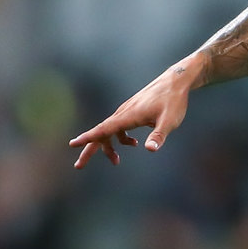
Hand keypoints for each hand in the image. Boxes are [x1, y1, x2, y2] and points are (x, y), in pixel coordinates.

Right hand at [69, 61, 197, 168]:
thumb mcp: (170, 121)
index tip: (72, 144)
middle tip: (78, 166)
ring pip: (110, 131)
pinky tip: (134, 143)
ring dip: (109, 146)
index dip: (88, 138)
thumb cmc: (173, 101)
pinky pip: (119, 127)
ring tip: (116, 161)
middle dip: (89, 149)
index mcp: (128, 116)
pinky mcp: (131, 111)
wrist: (175, 82)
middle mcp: (123, 113)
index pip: (103, 129)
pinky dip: (121, 138)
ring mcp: (126, 112)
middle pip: (101, 133)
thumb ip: (159, 136)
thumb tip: (150, 149)